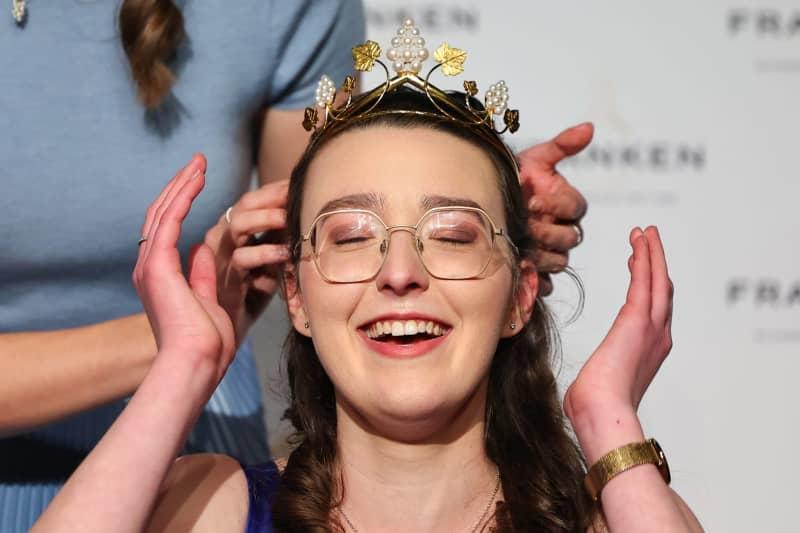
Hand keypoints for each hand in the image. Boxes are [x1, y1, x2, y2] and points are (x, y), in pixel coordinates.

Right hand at [133, 154, 234, 392]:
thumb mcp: (207, 299)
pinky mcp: (158, 265)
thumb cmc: (207, 341)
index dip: (181, 201)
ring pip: (163, 212)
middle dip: (180, 185)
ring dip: (182, 185)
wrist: (197, 361)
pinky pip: (169, 221)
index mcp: (159, 274)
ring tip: (199, 163)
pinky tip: (196, 181)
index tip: (199, 180)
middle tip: (198, 162)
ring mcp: (150, 264)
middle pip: (161, 213)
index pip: (167, 227)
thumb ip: (201, 273)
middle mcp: (149, 266)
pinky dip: (182, 198)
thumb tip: (201, 250)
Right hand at [203, 180, 289, 344]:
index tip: (299, 185)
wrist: (222, 337)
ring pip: (238, 223)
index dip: (275, 190)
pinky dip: (267, 252)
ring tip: (291, 216)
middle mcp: (218, 239)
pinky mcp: (220, 279)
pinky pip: (243, 257)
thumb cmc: (247, 300)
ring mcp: (216, 257)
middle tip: (297, 191)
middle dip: (271, 195)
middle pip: (244, 204)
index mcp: (229, 232)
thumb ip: (278, 242)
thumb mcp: (267, 264)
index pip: (251, 200)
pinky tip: (286, 253)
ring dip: (267, 216)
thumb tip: (304, 219)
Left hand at [517, 123, 592, 294]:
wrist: (486, 200)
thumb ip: (562, 145)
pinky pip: (544, 283)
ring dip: (541, 255)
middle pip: (569, 239)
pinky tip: (520, 269)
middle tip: (525, 223)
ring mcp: (551, 254)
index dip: (556, 204)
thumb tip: (589, 127)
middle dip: (547, 231)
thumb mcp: (535, 158)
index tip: (533, 198)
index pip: (575, 209)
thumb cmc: (514, 179)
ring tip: (519, 245)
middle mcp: (563, 231)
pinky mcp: (537, 273)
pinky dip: (535, 279)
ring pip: (559, 261)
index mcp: (568, 206)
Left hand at [564, 226, 673, 427]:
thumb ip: (597, 380)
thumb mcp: (598, 386)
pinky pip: (644, 280)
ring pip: (658, 280)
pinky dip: (644, 257)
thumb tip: (579, 391)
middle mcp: (657, 337)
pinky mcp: (637, 319)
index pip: (652, 310)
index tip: (638, 266)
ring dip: (652, 253)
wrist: (603, 412)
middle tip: (648, 240)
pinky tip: (639, 241)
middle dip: (655, 263)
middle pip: (662, 290)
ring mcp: (650, 327)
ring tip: (645, 232)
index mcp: (648, 352)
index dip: (648, 285)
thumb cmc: (595, 406)